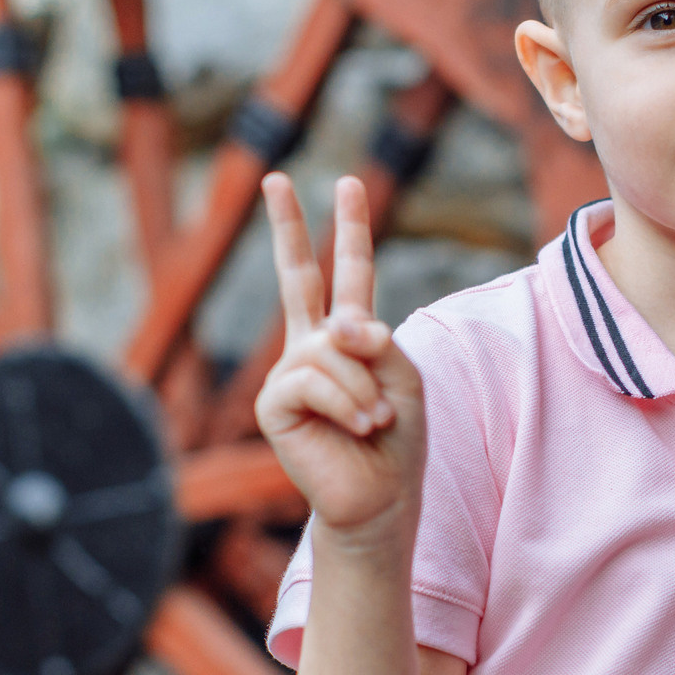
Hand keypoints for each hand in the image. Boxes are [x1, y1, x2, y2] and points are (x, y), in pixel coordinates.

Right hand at [254, 173, 425, 543]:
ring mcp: (289, 371)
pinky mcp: (274, 402)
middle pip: (296, 276)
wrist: (379, 497)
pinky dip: (346, 404)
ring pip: (329, 351)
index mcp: (348, 336)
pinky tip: (356, 429)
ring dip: (364, 390)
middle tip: (272, 177)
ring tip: (373, 422)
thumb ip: (374, 339)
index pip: (348, 273)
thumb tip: (332, 328)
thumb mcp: (403, 375)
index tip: (346, 184)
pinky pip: (313, 380)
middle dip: (287, 226)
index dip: (349, 229)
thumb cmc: (395, 440)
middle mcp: (312, 346)